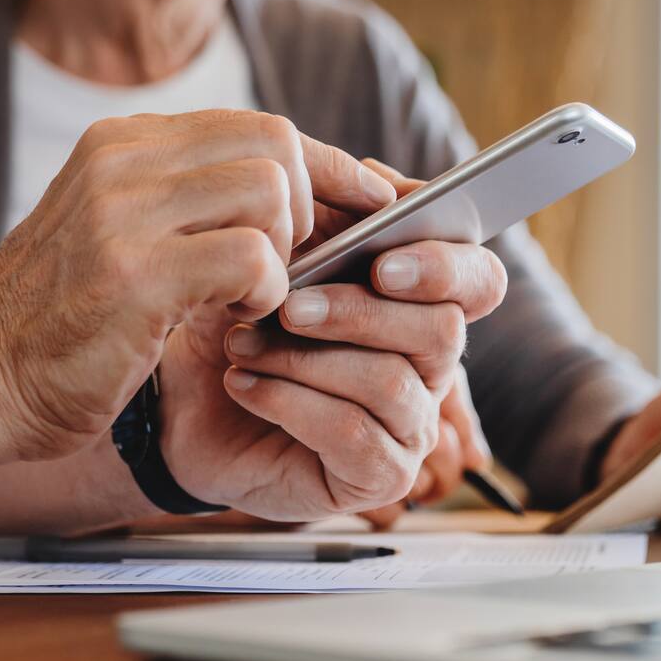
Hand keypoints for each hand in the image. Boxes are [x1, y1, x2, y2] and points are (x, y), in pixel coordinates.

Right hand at [0, 111, 395, 464]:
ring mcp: (125, 211)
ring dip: (285, 255)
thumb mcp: (118, 234)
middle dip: (313, 208)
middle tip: (292, 267)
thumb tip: (292, 194)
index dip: (326, 165)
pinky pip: (252, 258)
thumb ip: (189, 203)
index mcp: (125, 144)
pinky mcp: (135, 273)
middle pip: (277, 143)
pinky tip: (235, 324)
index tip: (370, 201)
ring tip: (252, 300)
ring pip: (272, 191)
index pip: (257, 125)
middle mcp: (124, 160)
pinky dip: (266, 295)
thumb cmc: (58, 322)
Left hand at [158, 238, 506, 521]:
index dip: (445, 267)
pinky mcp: (378, 475)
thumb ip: (326, 213)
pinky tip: (243, 383)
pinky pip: (353, 432)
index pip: (478, 280)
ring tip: (241, 344)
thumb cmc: (235, 324)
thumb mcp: (269, 256)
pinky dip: (290, 401)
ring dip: (306, 357)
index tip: (382, 262)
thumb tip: (381, 185)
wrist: (181, 403)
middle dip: (357, 312)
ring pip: (390, 382)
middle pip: (442, 330)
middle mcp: (428, 365)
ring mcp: (409, 425)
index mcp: (419, 303)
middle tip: (288, 306)